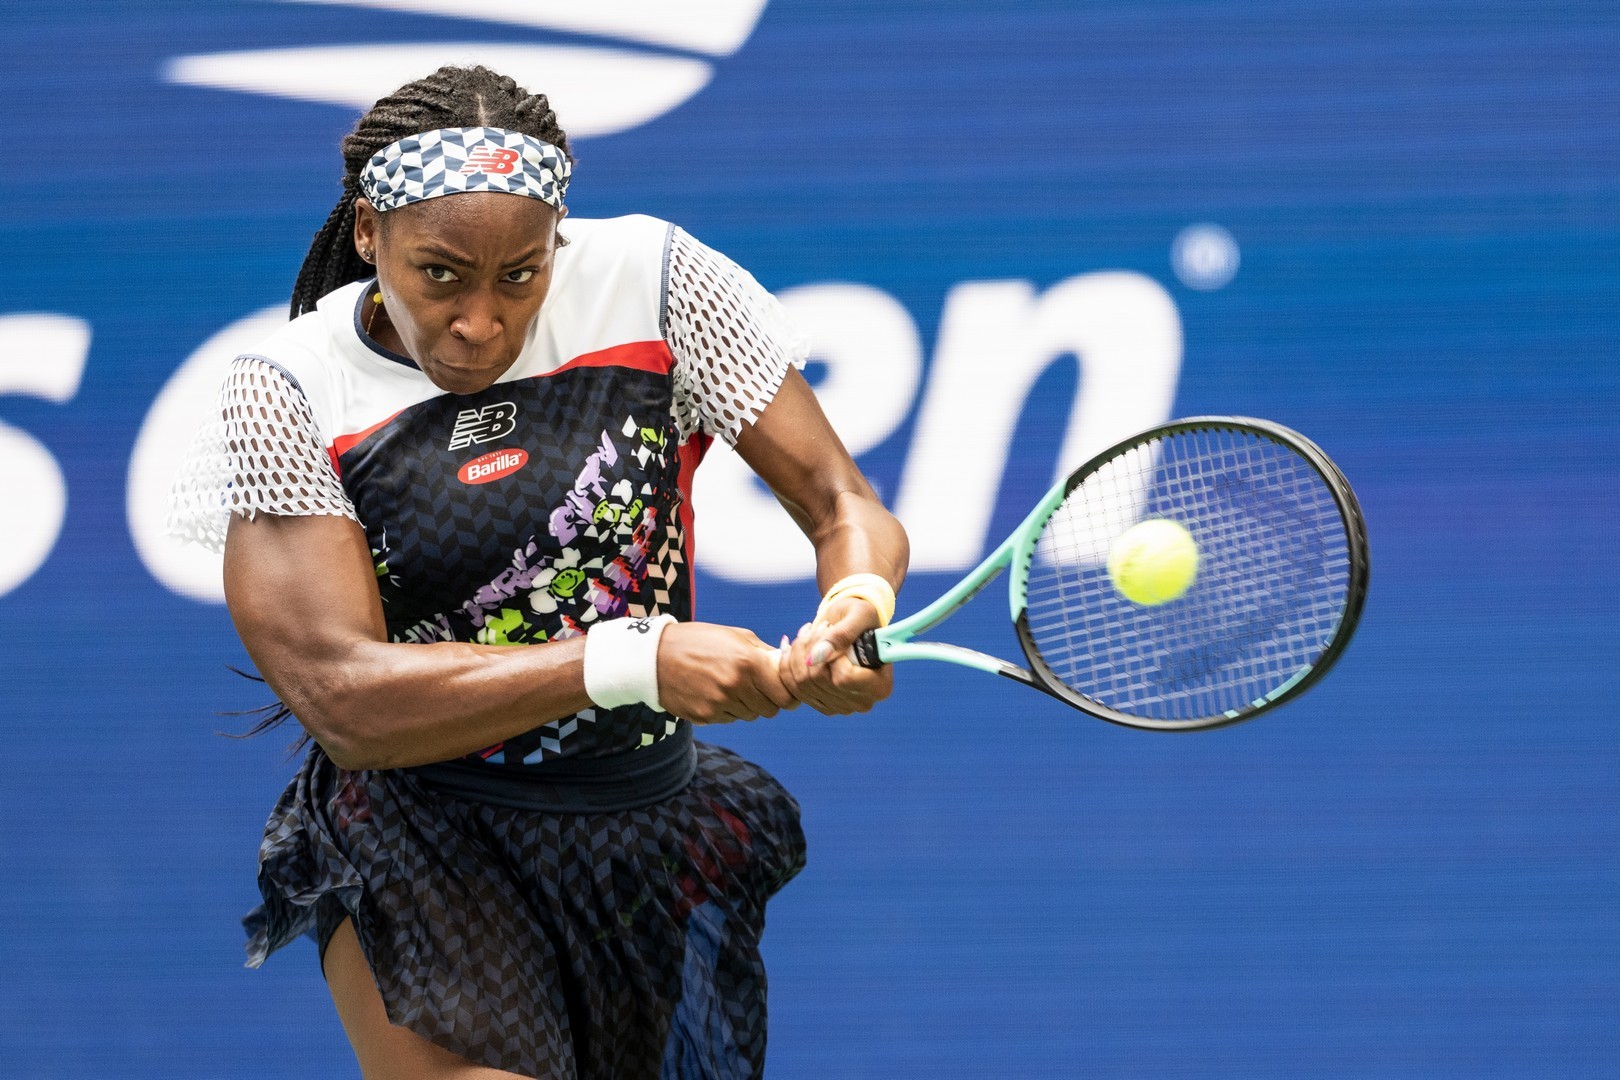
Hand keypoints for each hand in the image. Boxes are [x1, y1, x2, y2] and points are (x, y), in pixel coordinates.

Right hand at [656, 622, 798, 723]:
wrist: (655, 656)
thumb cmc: (699, 640)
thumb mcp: (736, 636)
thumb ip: (765, 653)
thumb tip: (787, 666)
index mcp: (749, 663)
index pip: (786, 695)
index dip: (788, 693)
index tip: (783, 688)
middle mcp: (736, 686)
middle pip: (771, 710)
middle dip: (768, 700)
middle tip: (756, 687)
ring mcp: (720, 704)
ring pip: (750, 716)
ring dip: (747, 705)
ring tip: (728, 685)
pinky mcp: (706, 717)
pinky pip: (729, 719)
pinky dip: (727, 709)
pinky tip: (712, 692)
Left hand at [778, 595, 894, 714]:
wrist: (851, 624)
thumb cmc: (862, 617)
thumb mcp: (859, 615)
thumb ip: (842, 635)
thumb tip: (814, 658)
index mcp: (880, 685)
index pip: (843, 678)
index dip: (832, 654)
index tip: (834, 631)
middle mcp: (862, 702)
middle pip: (819, 680)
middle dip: (811, 646)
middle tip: (821, 626)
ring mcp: (839, 706)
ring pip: (801, 683)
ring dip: (799, 651)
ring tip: (809, 632)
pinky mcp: (820, 704)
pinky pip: (792, 687)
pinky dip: (788, 663)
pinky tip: (792, 646)